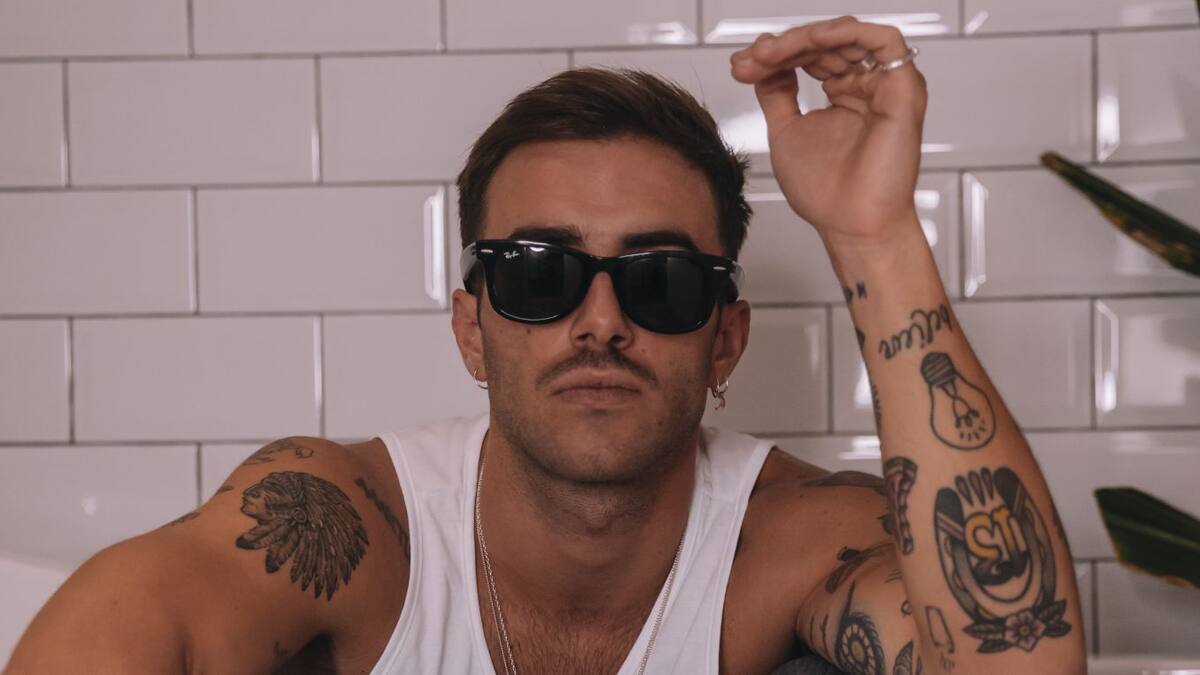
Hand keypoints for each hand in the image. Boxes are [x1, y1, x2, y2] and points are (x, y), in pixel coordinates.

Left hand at [731, 16, 927, 246]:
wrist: (850, 225)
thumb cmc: (827, 194)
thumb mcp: (785, 130)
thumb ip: (776, 93)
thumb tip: (761, 62)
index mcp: (843, 94)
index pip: (810, 55)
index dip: (775, 54)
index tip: (742, 66)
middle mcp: (866, 86)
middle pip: (826, 42)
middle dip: (782, 46)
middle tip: (751, 60)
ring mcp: (885, 86)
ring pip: (848, 36)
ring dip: (804, 38)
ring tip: (770, 53)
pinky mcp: (904, 89)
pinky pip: (884, 41)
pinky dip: (847, 32)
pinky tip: (813, 40)